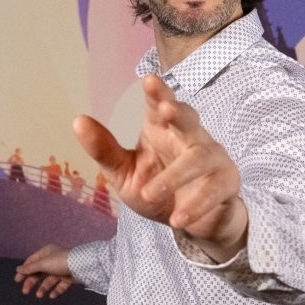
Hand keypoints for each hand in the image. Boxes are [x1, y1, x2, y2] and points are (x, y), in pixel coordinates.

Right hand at [15, 244, 73, 298]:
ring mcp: (60, 269)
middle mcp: (52, 260)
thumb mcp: (43, 263)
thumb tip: (18, 269)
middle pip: (39, 272)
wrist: (81, 266)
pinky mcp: (68, 277)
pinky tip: (52, 296)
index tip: (17, 280)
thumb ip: (31, 268)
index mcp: (46, 252)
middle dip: (32, 281)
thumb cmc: (60, 261)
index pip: (32, 261)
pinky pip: (59, 285)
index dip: (24, 270)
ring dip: (43, 288)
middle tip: (25, 291)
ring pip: (48, 280)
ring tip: (39, 295)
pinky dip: (55, 290)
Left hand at [74, 75, 246, 261]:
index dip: (156, 92)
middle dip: (178, 111)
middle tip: (166, 108)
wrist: (192, 224)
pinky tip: (177, 218)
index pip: (158, 104)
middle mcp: (188, 136)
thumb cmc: (156, 189)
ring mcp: (211, 156)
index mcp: (161, 128)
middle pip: (187, 117)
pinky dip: (195, 204)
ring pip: (198, 157)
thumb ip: (104, 149)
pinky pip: (214, 189)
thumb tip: (77, 121)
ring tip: (149, 193)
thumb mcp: (124, 172)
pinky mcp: (226, 181)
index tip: (148, 80)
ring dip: (175, 176)